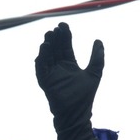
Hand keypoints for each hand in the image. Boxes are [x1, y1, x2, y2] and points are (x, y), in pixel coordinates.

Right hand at [34, 23, 103, 139]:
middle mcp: (58, 67)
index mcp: (69, 65)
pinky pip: (41, 67)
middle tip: (57, 27)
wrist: (77, 114)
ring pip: (47, 55)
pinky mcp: (45, 81)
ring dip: (48, 45)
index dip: (65, 36)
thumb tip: (98, 40)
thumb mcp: (94, 73)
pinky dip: (42, 57)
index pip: (65, 47)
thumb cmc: (85, 96)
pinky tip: (45, 48)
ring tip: (50, 35)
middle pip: (55, 48)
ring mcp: (50, 73)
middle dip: (56, 38)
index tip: (64, 25)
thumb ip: (97, 58)